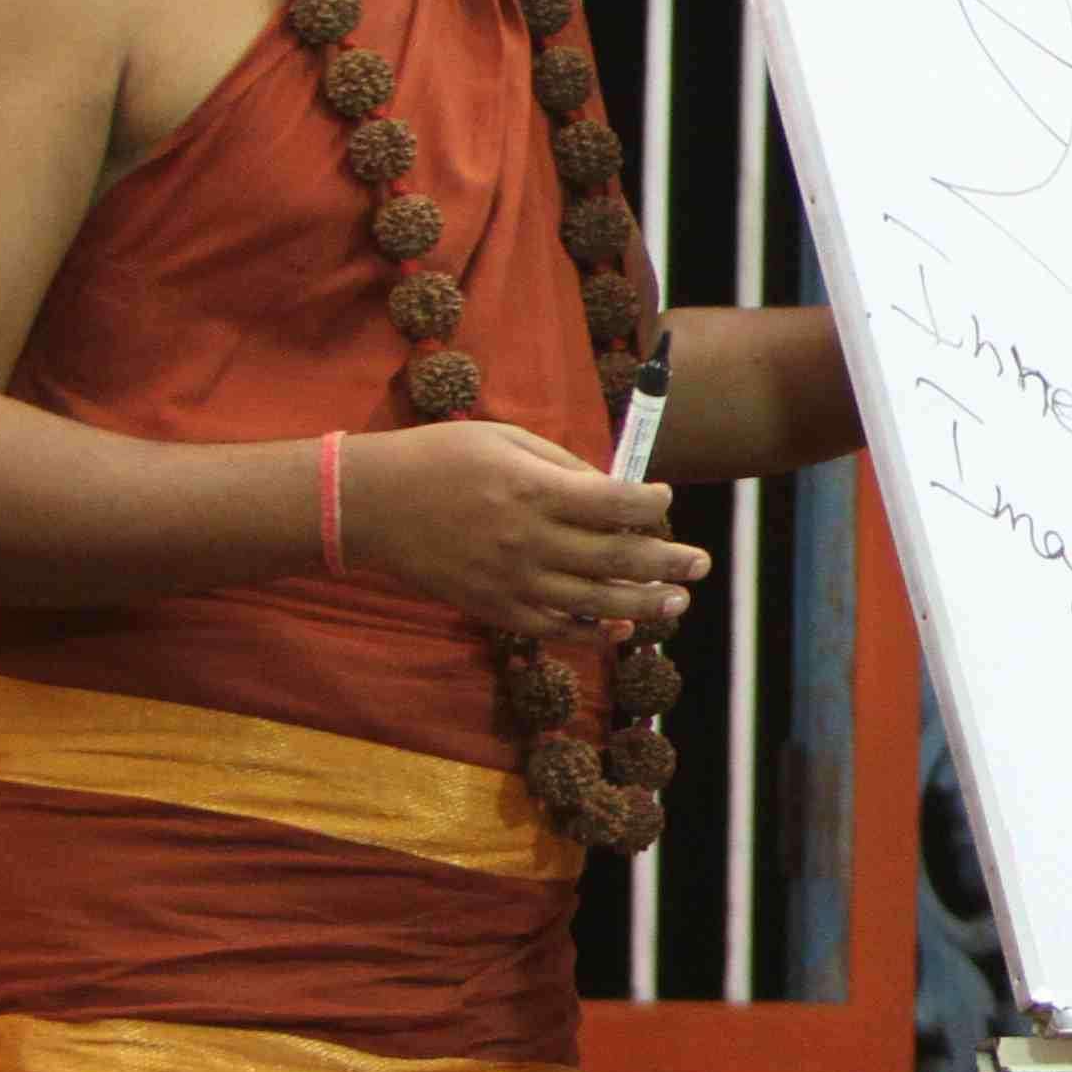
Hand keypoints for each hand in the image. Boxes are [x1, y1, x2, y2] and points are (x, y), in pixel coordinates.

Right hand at [335, 423, 704, 643]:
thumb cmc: (441, 459)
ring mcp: (510, 581)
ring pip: (594, 603)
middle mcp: (528, 541)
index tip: (664, 498)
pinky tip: (620, 627)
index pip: (616, 503)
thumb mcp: (506, 440)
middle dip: (668, 563)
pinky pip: (553, 628)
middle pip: (616, 559)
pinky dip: (592, 632)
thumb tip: (616, 489)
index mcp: (534, 491)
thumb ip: (565, 465)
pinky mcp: (492, 608)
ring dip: (643, 605)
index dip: (652, 503)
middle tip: (702, 564)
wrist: (370, 504)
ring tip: (678, 601)